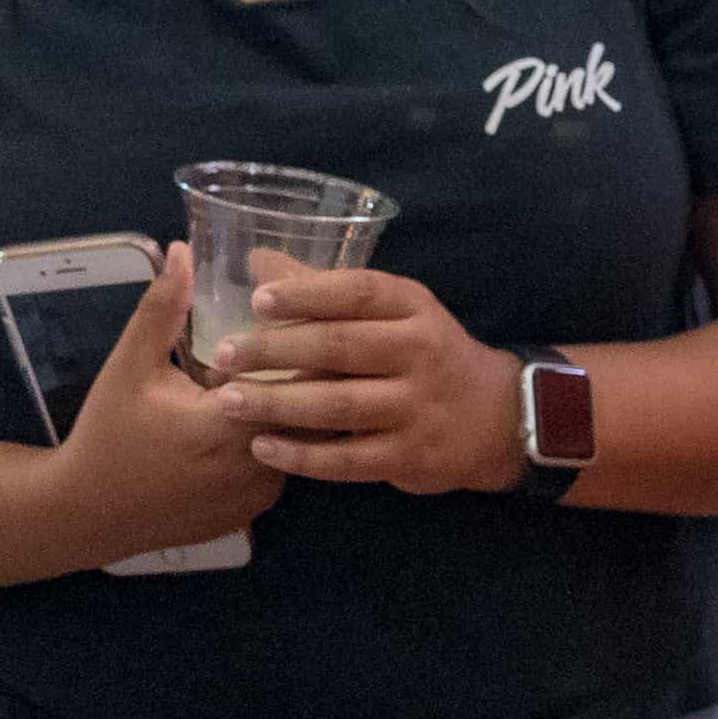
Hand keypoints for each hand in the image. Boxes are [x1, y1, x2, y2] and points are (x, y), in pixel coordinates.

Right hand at [55, 248, 283, 557]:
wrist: (88, 514)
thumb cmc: (109, 435)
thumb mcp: (129, 366)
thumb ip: (162, 310)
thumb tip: (183, 251)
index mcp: (231, 424)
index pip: (299, 375)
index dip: (304, 343)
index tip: (302, 315)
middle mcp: (258, 464)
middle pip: (308, 407)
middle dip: (306, 372)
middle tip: (301, 337)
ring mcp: (259, 494)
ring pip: (299, 439)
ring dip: (295, 407)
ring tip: (285, 371)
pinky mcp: (253, 512)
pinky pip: (282, 466)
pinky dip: (277, 439)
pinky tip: (261, 415)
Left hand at [207, 266, 528, 494]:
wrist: (496, 417)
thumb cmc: (425, 353)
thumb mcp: (394, 312)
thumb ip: (326, 290)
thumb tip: (256, 259)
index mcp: (414, 308)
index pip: (359, 292)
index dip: (306, 294)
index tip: (257, 300)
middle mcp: (419, 353)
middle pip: (339, 348)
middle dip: (274, 351)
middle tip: (222, 355)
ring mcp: (416, 407)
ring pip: (337, 405)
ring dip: (278, 403)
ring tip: (229, 401)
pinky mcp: (409, 456)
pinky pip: (346, 459)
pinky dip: (302, 455)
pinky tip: (263, 447)